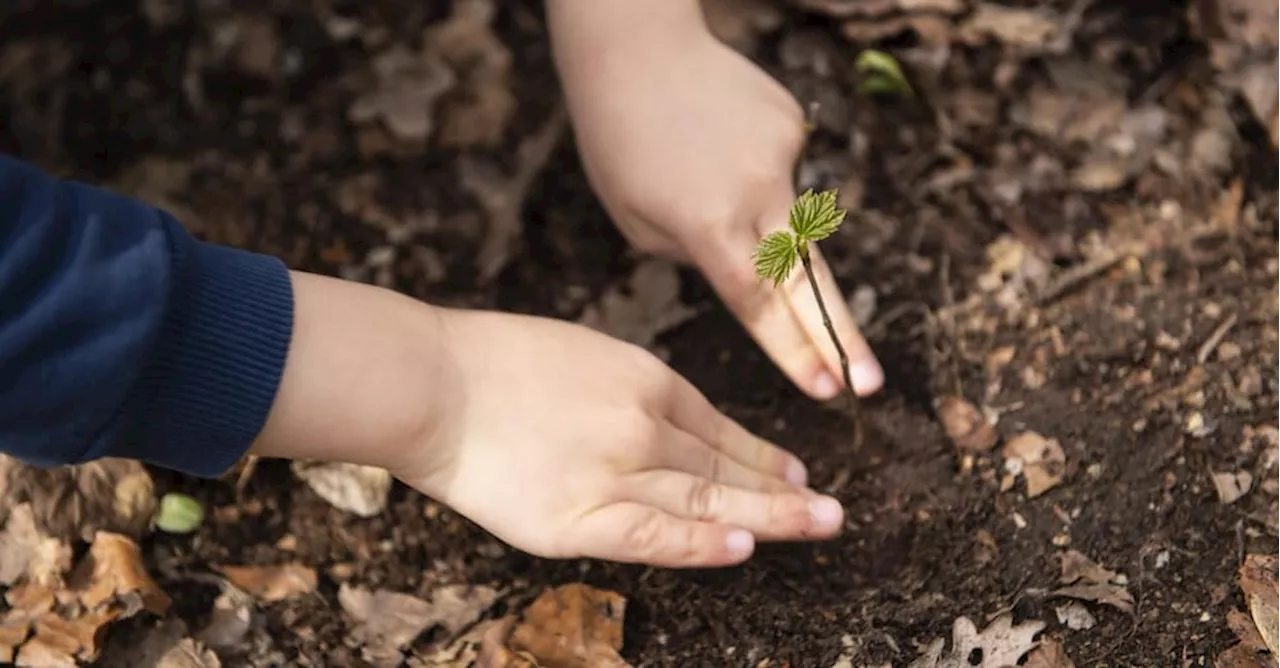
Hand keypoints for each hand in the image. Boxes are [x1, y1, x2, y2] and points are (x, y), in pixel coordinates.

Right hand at [394, 308, 844, 567]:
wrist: (432, 382)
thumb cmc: (491, 362)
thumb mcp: (580, 352)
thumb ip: (627, 390)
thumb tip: (664, 421)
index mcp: (645, 378)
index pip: (719, 427)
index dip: (761, 454)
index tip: (794, 470)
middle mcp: (644, 425)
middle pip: (726, 467)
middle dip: (785, 489)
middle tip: (833, 510)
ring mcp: (617, 472)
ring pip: (707, 502)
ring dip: (771, 516)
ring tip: (818, 526)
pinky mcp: (580, 519)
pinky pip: (656, 536)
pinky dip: (703, 546)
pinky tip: (745, 549)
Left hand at [548, 3, 883, 400]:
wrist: (636, 46)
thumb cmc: (620, 140)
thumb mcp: (638, 220)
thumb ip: (699, 256)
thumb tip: (747, 269)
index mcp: (709, 226)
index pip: (760, 306)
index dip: (795, 354)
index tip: (827, 392)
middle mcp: (757, 195)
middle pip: (807, 283)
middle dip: (840, 340)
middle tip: (869, 384)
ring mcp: (783, 155)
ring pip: (789, 217)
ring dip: (764, 224)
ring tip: (701, 174)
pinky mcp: (792, 125)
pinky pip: (779, 169)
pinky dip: (752, 171)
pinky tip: (713, 140)